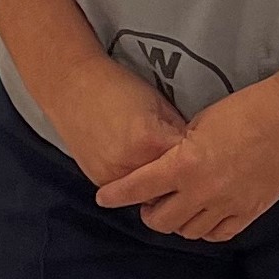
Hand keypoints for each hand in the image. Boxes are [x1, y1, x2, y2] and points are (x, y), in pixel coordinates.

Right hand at [29, 48, 187, 190]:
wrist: (72, 86)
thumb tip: (196, 151)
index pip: (188, 162)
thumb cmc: (118, 87)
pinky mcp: (99, 181)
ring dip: (161, 184)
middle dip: (181, 176)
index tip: (206, 157)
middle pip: (170, 183)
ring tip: (167, 168)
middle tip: (190, 168)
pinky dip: (139, 182)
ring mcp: (112, 177)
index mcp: (150, 141)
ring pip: (150, 192)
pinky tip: (143, 167)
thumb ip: (177, 131)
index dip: (199, 158)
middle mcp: (130, 165)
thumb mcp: (159, 103)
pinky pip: (129, 191)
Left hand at [94, 81, 278, 241]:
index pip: (139, 187)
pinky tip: (205, 215)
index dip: (117, 195)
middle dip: (149, 212)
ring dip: (178, 221)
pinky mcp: (252, 211)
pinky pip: (219, 233)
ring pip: (189, 231)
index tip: (104, 198)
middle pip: (161, 220)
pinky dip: (206, 228)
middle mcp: (204, 190)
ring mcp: (229, 205)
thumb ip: (181, 148)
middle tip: (152, 201)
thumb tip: (169, 165)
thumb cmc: (248, 109)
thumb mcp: (202, 122)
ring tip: (180, 206)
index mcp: (186, 163)